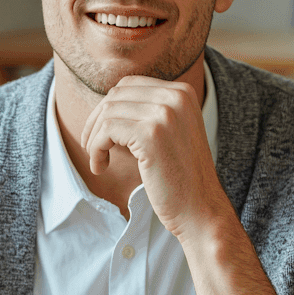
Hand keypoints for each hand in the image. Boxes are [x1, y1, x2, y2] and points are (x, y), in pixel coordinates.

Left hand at [79, 75, 226, 238]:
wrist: (200, 209)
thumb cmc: (181, 177)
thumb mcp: (170, 133)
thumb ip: (148, 113)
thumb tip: (105, 106)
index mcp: (182, 92)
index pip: (130, 85)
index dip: (109, 108)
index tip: (102, 134)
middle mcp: (176, 96)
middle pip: (116, 95)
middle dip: (96, 121)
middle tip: (93, 147)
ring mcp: (164, 113)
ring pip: (108, 112)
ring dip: (94, 137)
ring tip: (98, 160)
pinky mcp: (150, 134)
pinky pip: (106, 130)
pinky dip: (96, 149)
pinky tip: (101, 167)